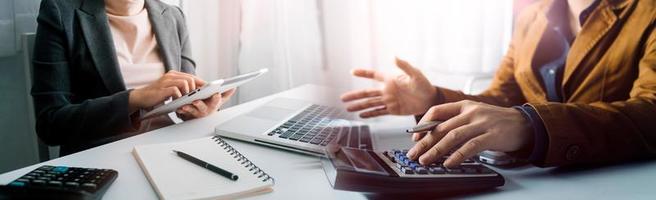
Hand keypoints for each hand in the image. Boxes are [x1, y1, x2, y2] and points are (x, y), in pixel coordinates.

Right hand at [129, 71, 205, 111]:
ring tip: (186, 100)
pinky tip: (177, 101)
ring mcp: (167, 80)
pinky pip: (176, 90)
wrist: (142, 97)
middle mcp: (171, 75)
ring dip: (188, 93)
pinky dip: (179, 97)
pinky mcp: (163, 88)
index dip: (201, 84)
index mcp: (174, 74)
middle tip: (196, 98)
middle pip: (191, 78)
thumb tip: (197, 92)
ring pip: (186, 82)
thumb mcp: (172, 90)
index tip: (208, 91)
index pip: (192, 76)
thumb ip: (182, 88)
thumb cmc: (158, 95)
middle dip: (196, 89)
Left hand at [176, 89, 235, 119]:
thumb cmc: (208, 105)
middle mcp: (204, 110)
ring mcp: (195, 113)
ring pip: (191, 111)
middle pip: (203, 107)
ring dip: (188, 108)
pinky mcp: (186, 114)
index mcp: (213, 105)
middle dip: (200, 104)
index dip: (216, 99)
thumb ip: (226, 94)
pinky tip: (177, 107)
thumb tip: (234, 87)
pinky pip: (182, 113)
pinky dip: (180, 110)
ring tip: (184, 105)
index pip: (216, 101)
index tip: (216, 94)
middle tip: (196, 101)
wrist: (199, 115)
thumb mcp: (218, 101)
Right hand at [341, 58, 438, 117]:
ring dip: (359, 106)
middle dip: (355, 95)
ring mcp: (388, 101)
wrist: (431, 100)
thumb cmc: (424, 85)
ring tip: (348, 108)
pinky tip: (361, 116)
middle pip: (367, 93)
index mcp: (390, 80)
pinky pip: (379, 112)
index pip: (374, 75)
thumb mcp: (415, 74)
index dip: (363, 73)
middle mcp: (387, 90)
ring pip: (370, 103)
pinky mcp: (392, 110)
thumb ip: (404, 66)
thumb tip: (393, 56)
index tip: (352, 71)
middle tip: (342, 98)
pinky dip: (370, 114)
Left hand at [406, 100, 532, 167]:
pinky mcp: (491, 135)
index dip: (423, 124)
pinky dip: (457, 155)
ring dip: (436, 150)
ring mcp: (481, 123)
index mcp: (464, 105)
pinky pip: (470, 146)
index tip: (415, 138)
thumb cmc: (495, 122)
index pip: (436, 111)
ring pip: (452, 137)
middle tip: (413, 154)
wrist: (524, 124)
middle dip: (425, 142)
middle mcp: (471, 112)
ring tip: (426, 160)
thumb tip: (433, 136)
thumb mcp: (474, 115)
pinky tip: (448, 163)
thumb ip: (456, 122)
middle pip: (441, 127)